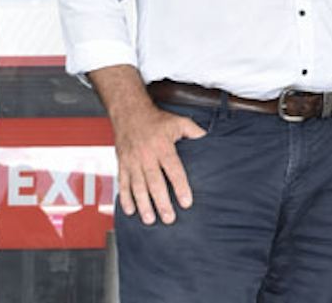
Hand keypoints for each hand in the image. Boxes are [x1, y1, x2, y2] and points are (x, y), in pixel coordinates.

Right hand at [112, 102, 205, 224]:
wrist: (129, 113)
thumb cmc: (157, 119)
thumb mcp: (179, 121)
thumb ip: (195, 132)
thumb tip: (209, 141)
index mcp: (162, 146)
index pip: (173, 170)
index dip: (180, 187)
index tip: (186, 203)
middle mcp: (146, 155)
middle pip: (154, 183)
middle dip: (161, 202)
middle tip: (169, 218)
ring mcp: (132, 161)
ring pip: (137, 186)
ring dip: (143, 205)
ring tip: (150, 220)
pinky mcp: (122, 164)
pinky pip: (122, 183)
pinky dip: (125, 198)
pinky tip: (130, 211)